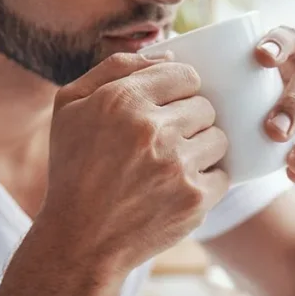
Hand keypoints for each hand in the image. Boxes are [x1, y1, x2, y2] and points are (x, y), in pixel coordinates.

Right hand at [40, 53, 228, 273]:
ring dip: (201, 150)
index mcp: (123, 99)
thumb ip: (116, 68)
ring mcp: (178, 166)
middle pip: (205, 107)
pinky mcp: (196, 199)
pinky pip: (223, 176)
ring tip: (172, 166)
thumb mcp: (71, 105)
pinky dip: (206, 183)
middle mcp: (153, 129)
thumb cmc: (74, 169)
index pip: (185, 74)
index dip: (179, 90)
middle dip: (190, 121)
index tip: (167, 108)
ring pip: (219, 139)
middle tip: (165, 143)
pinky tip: (178, 190)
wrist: (81, 241)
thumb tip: (168, 54)